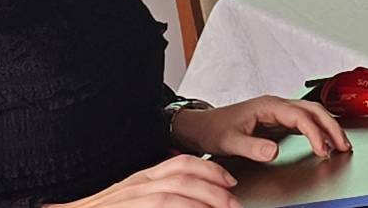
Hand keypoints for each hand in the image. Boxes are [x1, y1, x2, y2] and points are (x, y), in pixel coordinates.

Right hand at [53, 154, 239, 207]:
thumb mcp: (132, 200)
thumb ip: (156, 196)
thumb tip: (187, 200)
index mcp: (141, 179)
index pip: (181, 163)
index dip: (210, 171)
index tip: (230, 182)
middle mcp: (137, 184)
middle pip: (185, 173)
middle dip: (216, 186)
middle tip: (235, 201)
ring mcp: (132, 197)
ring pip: (178, 189)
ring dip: (208, 199)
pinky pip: (164, 205)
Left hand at [170, 95, 352, 160]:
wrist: (203, 126)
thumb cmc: (215, 129)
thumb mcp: (230, 141)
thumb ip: (252, 147)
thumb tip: (274, 151)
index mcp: (268, 106)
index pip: (300, 116)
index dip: (315, 133)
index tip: (322, 149)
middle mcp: (276, 105)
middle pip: (313, 110)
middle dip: (331, 127)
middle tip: (344, 146)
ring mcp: (278, 112)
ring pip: (312, 114)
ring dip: (328, 127)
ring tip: (341, 144)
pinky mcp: (278, 120)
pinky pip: (304, 122)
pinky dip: (319, 130)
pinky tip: (324, 142)